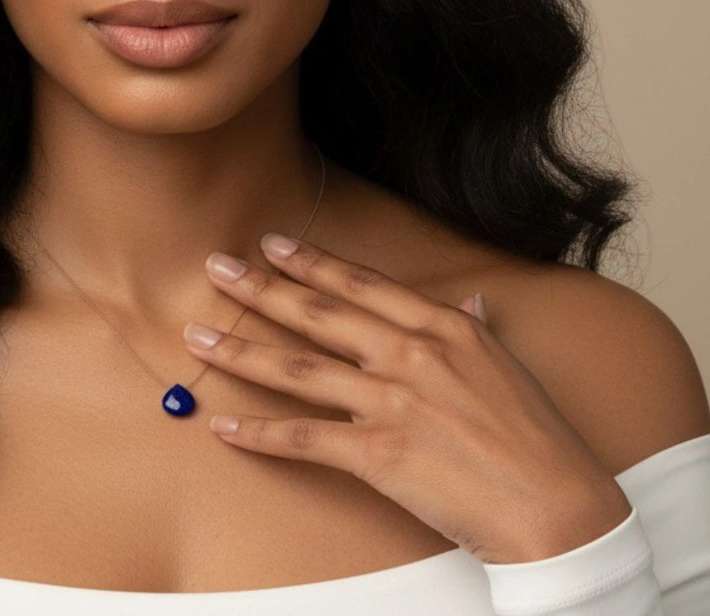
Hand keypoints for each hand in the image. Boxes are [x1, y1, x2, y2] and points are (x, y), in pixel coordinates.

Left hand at [182, 232, 632, 564]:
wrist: (556, 508)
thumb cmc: (535, 436)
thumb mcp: (505, 365)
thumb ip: (474, 328)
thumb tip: (466, 302)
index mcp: (441, 326)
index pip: (360, 284)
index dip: (311, 262)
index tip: (273, 243)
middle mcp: (410, 354)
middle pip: (316, 314)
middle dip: (259, 288)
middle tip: (215, 268)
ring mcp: (390, 402)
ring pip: (297, 368)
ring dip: (239, 349)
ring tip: (196, 335)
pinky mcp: (378, 454)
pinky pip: (303, 438)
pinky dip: (258, 432)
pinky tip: (224, 424)